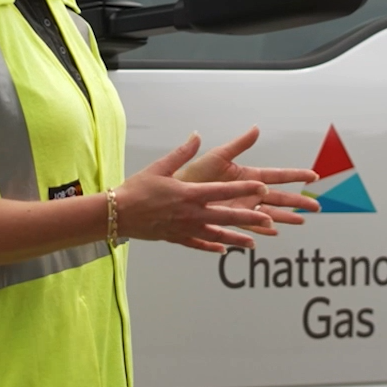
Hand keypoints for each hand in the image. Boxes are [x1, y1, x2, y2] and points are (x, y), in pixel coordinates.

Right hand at [115, 134, 277, 252]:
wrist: (117, 214)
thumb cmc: (137, 189)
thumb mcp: (160, 166)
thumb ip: (182, 152)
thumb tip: (197, 136)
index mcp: (190, 193)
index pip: (224, 190)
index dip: (245, 188)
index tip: (263, 187)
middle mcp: (192, 213)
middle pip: (226, 216)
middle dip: (249, 217)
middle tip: (269, 218)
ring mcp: (185, 228)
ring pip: (216, 235)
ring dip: (236, 239)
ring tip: (253, 244)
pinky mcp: (176, 238)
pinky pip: (198, 244)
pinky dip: (212, 246)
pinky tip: (223, 249)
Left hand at [175, 126, 319, 229]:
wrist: (177, 192)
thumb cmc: (195, 173)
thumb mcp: (219, 156)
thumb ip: (239, 145)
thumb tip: (256, 128)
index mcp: (248, 176)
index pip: (278, 176)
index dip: (295, 176)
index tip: (312, 176)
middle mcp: (249, 193)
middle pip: (279, 198)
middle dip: (298, 201)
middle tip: (316, 206)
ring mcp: (242, 207)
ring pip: (270, 214)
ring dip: (286, 217)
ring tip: (302, 221)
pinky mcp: (232, 219)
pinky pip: (251, 226)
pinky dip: (263, 229)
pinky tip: (273, 232)